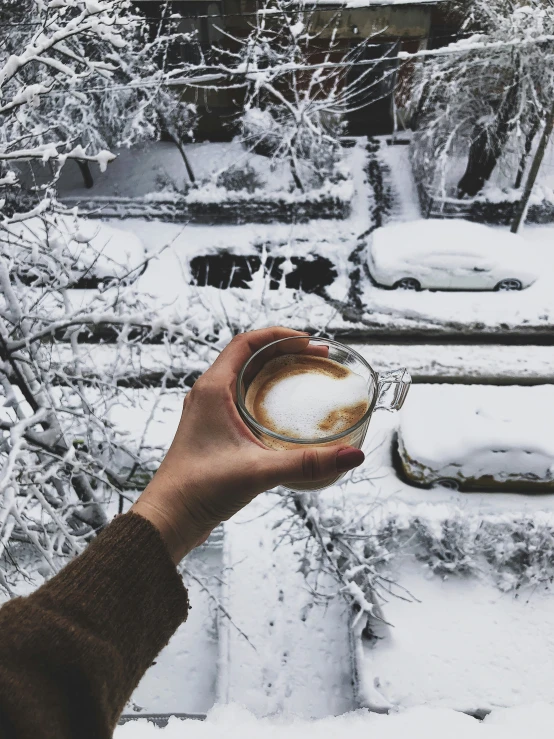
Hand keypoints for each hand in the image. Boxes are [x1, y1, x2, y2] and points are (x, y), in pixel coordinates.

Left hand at [132, 327, 363, 561]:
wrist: (170, 517)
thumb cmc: (198, 488)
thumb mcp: (259, 471)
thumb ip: (307, 463)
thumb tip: (351, 455)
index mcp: (213, 389)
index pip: (246, 342)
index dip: (279, 335)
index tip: (309, 341)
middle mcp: (208, 393)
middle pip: (249, 355)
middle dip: (284, 350)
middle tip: (316, 357)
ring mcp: (209, 411)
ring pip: (245, 376)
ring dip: (274, 370)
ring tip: (304, 376)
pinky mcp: (212, 429)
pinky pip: (241, 397)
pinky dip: (265, 392)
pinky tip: (284, 410)